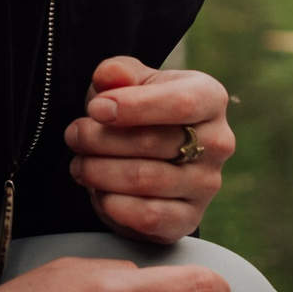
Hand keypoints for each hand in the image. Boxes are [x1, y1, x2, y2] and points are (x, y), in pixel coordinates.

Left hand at [64, 56, 233, 244]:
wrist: (149, 156)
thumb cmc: (138, 111)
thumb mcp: (127, 83)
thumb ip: (118, 73)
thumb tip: (111, 75)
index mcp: (210, 98)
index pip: (181, 103)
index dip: (133, 106)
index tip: (95, 108)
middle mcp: (218, 142)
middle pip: (153, 142)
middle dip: (100, 139)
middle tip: (74, 135)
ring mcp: (207, 183)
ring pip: (145, 179)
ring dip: (99, 171)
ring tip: (79, 163)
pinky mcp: (190, 218)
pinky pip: (148, 216)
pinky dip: (113, 204)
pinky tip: (98, 191)